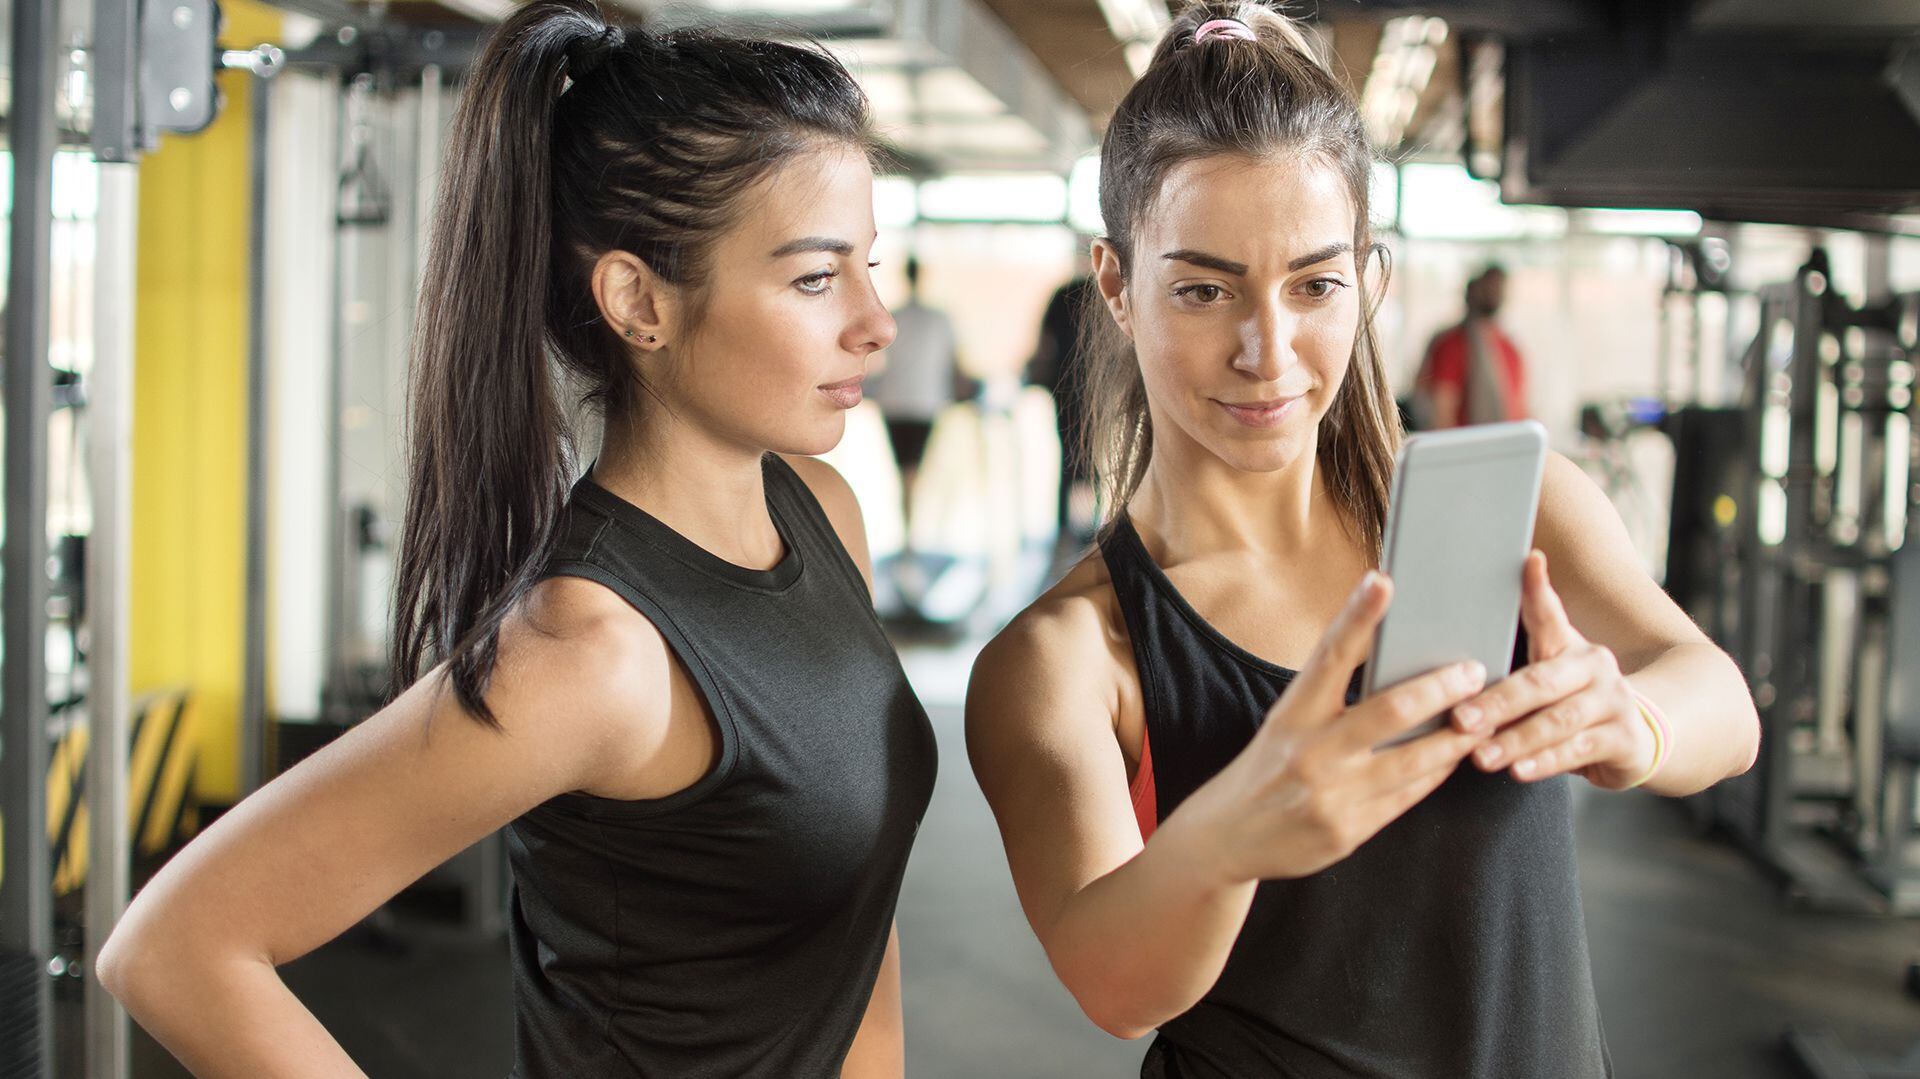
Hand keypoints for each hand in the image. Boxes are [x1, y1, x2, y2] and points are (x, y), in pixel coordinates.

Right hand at [1178, 571, 1492, 884]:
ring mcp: (1331, 795)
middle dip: (1441, 688)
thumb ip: (1331, 700)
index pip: (1329, 655)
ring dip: (1456, 737)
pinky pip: (1407, 796)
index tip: (1382, 581)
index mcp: (1292, 714)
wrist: (1228, 836)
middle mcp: (1311, 752)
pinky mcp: (1348, 831)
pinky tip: (1454, 756)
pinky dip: (1436, 773)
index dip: (1357, 616)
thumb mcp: (1286, 724)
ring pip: (1414, 761)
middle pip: (1390, 712)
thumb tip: (1395, 666)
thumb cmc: (1268, 767)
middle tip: (1474, 671)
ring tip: (1484, 716)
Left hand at [1447, 550, 1655, 789]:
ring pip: (1558, 721)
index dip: (1538, 589)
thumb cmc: (1574, 699)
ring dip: (1516, 740)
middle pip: (1540, 683)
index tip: (1529, 561)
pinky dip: (1545, 762)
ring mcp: (1613, 703)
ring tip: (1480, 756)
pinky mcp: (1623, 739)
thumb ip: (1526, 637)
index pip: (1550, 615)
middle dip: (1497, 703)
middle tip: (1459, 719)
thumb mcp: (1552, 666)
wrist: (1641, 735)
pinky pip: (1578, 751)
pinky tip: (1518, 771)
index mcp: (1571, 646)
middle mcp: (1596, 667)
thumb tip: (1508, 576)